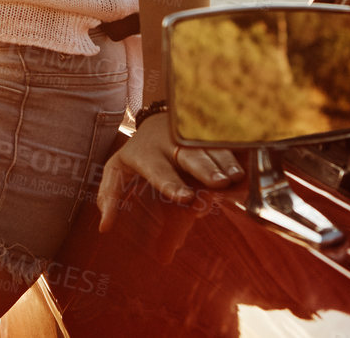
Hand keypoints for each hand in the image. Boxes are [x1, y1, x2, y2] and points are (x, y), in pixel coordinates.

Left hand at [95, 113, 243, 233]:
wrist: (155, 120)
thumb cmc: (138, 155)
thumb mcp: (118, 171)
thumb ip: (110, 197)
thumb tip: (104, 228)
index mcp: (146, 155)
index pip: (159, 171)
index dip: (172, 184)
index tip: (186, 198)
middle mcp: (169, 143)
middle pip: (189, 156)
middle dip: (205, 169)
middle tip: (219, 184)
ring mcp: (189, 133)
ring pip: (208, 146)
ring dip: (223, 161)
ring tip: (235, 177)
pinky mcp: (204, 128)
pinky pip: (221, 137)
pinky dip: (234, 150)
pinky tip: (245, 163)